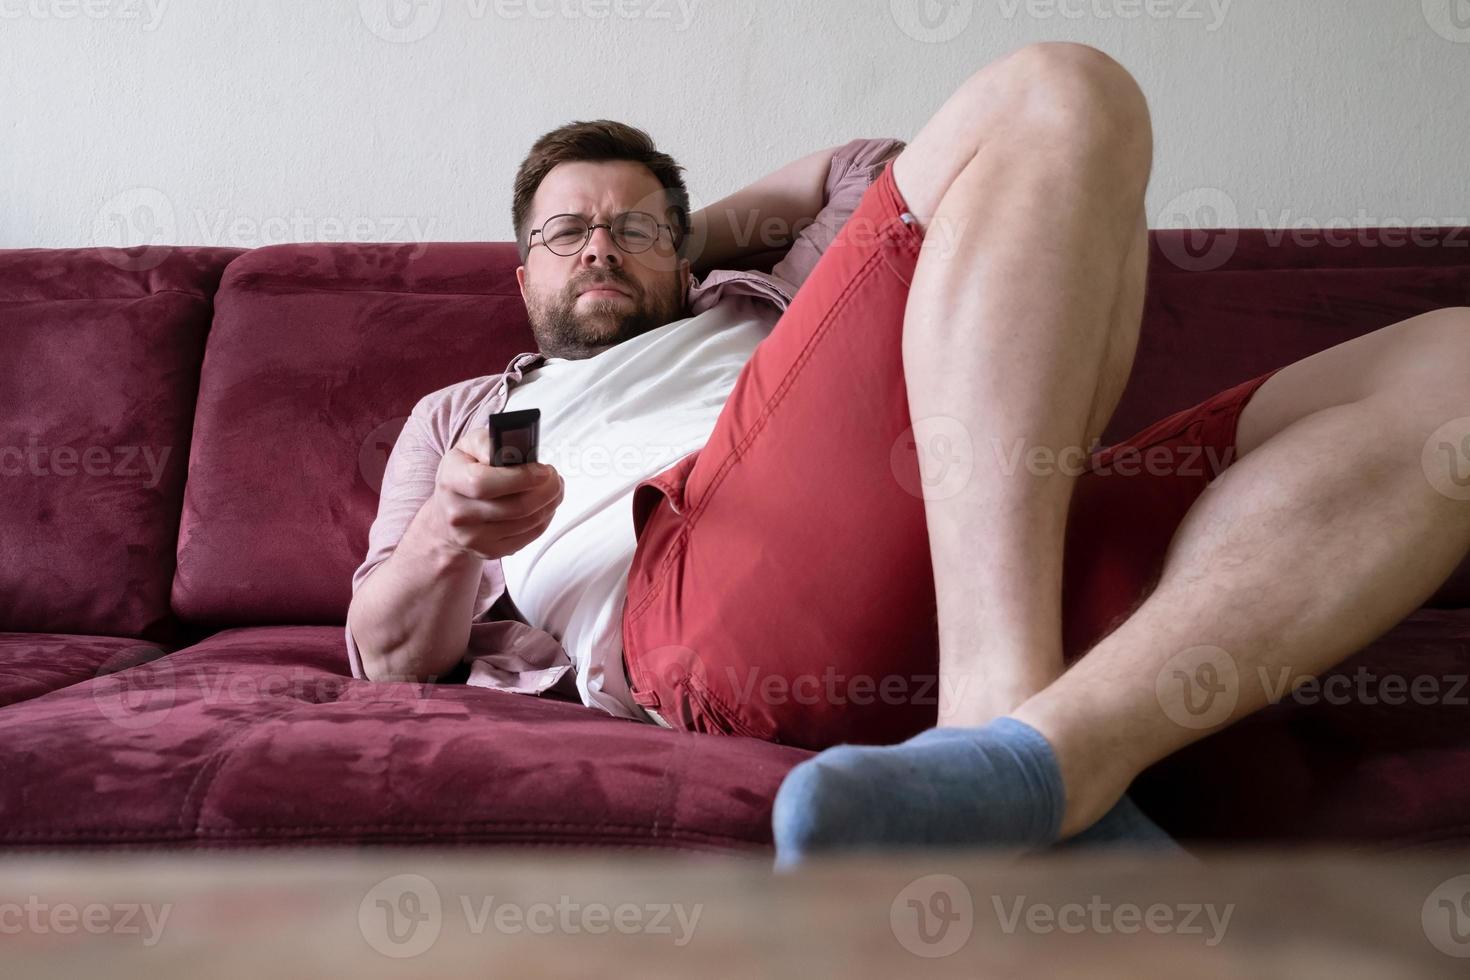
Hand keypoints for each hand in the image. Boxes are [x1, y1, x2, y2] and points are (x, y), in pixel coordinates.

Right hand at [419, 425, 563, 560]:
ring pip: (527, 522)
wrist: (447, 514)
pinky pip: (529, 536)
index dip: (520, 478)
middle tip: (554, 477)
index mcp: (451, 480)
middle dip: (546, 490)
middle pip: (514, 507)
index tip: (543, 470)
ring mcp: (473, 537)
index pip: (485, 483)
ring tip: (554, 488)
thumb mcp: (469, 447)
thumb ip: (489, 442)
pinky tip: (545, 505)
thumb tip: (514, 450)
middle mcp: (458, 513)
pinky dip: (545, 519)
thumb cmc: (464, 473)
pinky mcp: (489, 551)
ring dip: (550, 503)